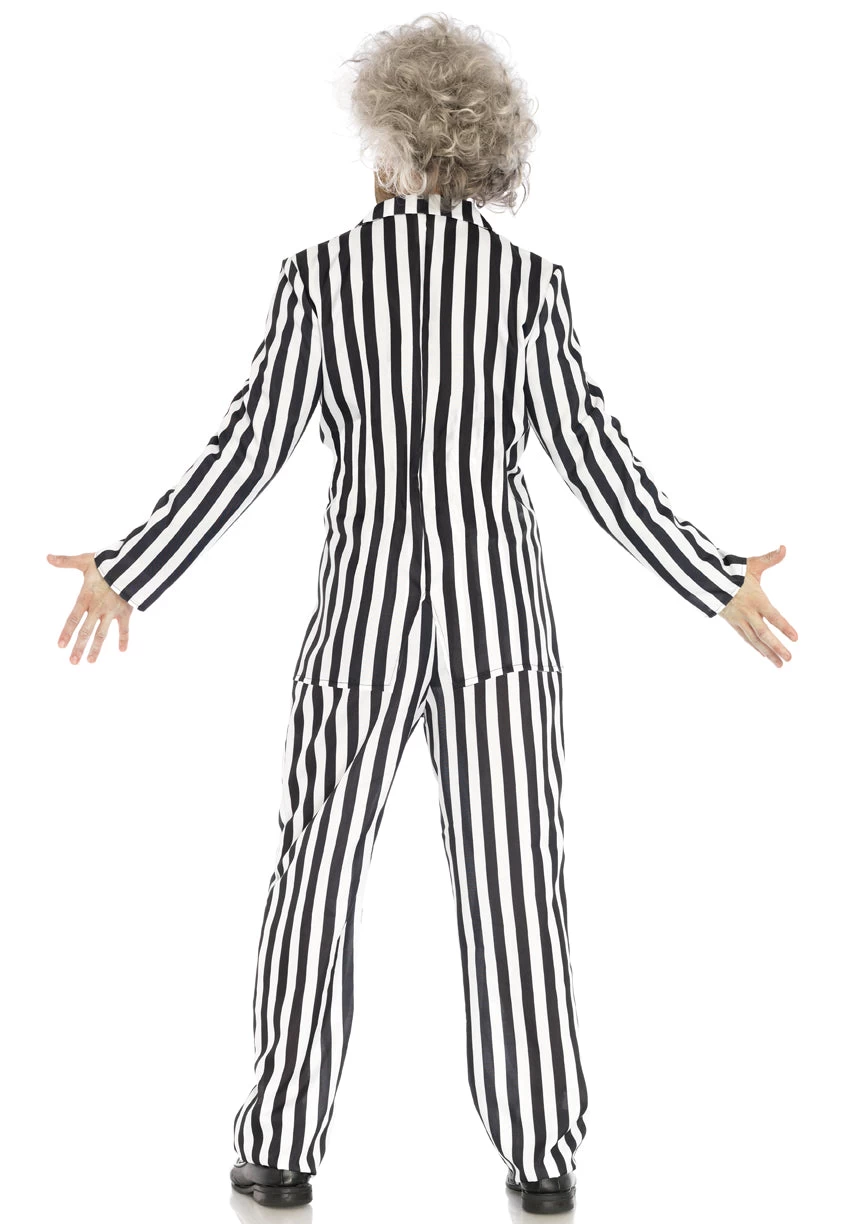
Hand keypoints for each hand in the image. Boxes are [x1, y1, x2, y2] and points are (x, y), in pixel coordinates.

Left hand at [47, 552, 132, 663]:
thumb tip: (48, 557)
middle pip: (86, 631)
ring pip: (102, 634)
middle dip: (79, 647)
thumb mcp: (85, 560)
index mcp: (86, 597)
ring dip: (96, 649)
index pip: (73, 618)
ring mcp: (112, 612)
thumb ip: (66, 561)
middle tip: (73, 662)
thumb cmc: (107, 562)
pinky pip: (124, 628)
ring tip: (91, 661)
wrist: (131, 565)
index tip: (61, 646)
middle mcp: (97, 608)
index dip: (66, 632)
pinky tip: (122, 650)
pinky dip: (124, 639)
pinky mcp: (125, 612)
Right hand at [718, 545, 796, 667]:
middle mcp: (748, 612)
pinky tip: (764, 655)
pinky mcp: (733, 623)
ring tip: (780, 664)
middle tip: (789, 659)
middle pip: (763, 634)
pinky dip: (756, 647)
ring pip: (754, 640)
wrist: (707, 581)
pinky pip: (745, 638)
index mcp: (756, 599)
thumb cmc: (732, 572)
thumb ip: (770, 558)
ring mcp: (739, 620)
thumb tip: (784, 548)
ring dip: (768, 652)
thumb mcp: (752, 565)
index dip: (784, 627)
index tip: (796, 638)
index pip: (773, 616)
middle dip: (777, 647)